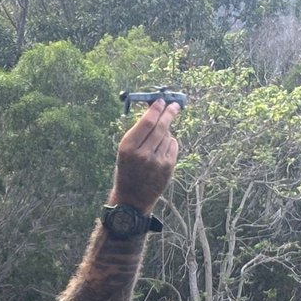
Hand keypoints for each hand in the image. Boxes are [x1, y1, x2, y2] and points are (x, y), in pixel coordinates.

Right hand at [109, 99, 179, 213]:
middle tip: (174, 105)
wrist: (132, 199)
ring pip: (167, 136)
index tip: (161, 101)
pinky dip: (169, 143)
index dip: (156, 109)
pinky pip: (173, 146)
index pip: (146, 122)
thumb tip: (153, 110)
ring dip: (165, 133)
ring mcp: (157, 162)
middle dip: (168, 113)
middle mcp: (142, 154)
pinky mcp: (168, 168)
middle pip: (160, 126)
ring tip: (155, 143)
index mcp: (128, 148)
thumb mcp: (125, 150)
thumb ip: (138, 132)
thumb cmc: (127, 170)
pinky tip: (161, 151)